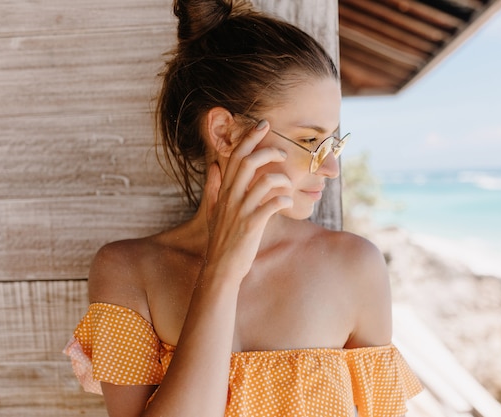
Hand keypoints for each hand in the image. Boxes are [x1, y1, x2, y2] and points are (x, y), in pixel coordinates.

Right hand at [201, 120, 292, 283]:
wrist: (220, 267)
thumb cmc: (221, 238)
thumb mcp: (212, 210)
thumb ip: (213, 187)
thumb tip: (213, 166)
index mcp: (223, 191)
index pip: (234, 156)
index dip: (249, 138)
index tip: (262, 125)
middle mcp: (231, 197)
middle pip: (247, 162)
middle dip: (267, 150)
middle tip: (282, 151)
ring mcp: (241, 211)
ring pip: (263, 182)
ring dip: (281, 178)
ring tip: (288, 184)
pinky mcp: (251, 226)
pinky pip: (270, 206)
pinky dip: (283, 201)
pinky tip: (287, 203)